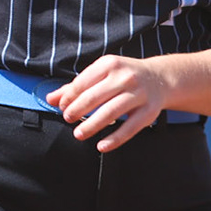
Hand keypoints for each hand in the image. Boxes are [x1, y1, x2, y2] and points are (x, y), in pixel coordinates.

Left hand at [46, 55, 173, 151]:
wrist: (160, 78)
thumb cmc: (124, 76)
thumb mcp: (102, 74)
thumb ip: (76, 87)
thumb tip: (50, 99)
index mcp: (110, 64)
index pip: (83, 82)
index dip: (70, 97)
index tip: (62, 107)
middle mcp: (125, 77)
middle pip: (95, 97)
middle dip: (78, 110)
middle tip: (67, 119)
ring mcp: (138, 94)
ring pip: (111, 112)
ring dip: (92, 125)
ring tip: (79, 134)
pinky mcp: (149, 111)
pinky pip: (130, 128)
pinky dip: (115, 138)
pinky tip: (101, 146)